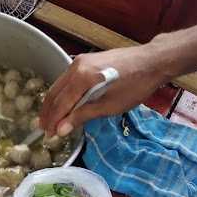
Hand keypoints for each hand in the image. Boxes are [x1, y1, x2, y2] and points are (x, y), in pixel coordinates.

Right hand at [39, 45, 167, 136]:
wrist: (152, 61)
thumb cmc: (134, 86)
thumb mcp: (110, 106)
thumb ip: (83, 115)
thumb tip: (61, 129)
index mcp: (81, 78)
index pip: (61, 104)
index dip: (53, 121)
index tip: (49, 135)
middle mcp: (75, 67)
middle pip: (55, 93)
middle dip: (48, 113)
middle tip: (44, 129)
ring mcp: (79, 62)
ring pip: (59, 86)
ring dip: (53, 103)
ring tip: (49, 119)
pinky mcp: (85, 60)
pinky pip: (67, 80)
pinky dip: (62, 93)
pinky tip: (62, 103)